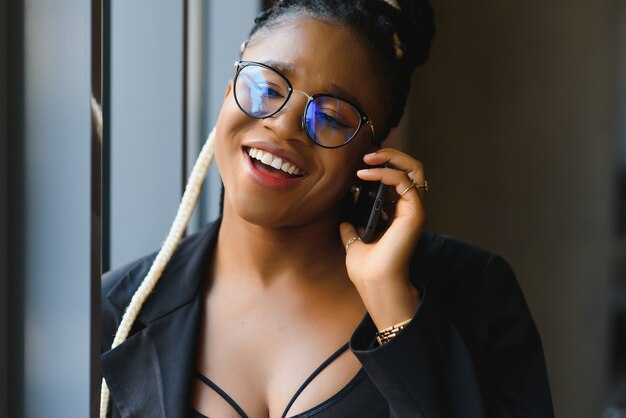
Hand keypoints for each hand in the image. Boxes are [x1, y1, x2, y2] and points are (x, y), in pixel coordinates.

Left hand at [339, 148, 425, 329]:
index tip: (361, 164)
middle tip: (368, 155)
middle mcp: (408, 209)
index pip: (399, 178)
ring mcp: (414, 210)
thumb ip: (351, 230)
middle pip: (412, 168)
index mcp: (397, 214)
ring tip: (368, 159)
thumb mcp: (354, 243)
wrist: (373, 283)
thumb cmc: (367, 269)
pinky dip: (385, 173)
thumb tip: (344, 222)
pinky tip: (366, 175)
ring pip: (415, 169)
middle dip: (391, 155)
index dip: (383, 165)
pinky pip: (404, 181)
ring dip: (391, 157)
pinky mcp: (414, 213)